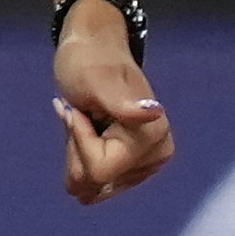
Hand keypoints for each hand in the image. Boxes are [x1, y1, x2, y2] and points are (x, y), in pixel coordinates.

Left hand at [54, 0, 170, 205]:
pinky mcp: (135, 167)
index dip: (78, 140)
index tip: (80, 108)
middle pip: (96, 183)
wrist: (92, 51)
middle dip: (76, 149)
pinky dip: (81, 153)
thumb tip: (154, 114)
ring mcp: (148, 163)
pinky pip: (95, 180)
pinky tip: (85, 128)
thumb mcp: (96, 82)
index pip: (98, 172)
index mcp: (154, 135)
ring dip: (77, 151)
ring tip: (84, 118)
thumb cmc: (89, 61)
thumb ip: (121, 104)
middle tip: (80, 113)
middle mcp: (158, 153)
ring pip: (92, 184)